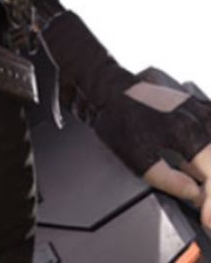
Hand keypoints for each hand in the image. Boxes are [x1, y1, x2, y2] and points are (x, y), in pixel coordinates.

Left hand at [103, 80, 210, 235]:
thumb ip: (172, 182)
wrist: (106, 90)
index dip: (210, 202)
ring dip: (207, 166)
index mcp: (188, 134)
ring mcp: (198, 108)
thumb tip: (195, 195)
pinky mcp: (194, 104)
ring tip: (199, 183)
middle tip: (201, 204)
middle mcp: (198, 119)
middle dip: (207, 185)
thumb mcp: (140, 160)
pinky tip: (198, 159)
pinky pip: (209, 129)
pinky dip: (205, 149)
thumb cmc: (119, 121)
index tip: (206, 218)